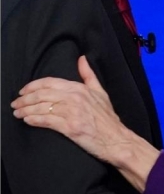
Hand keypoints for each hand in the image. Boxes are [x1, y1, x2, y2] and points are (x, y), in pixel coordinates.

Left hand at [11, 56, 158, 190]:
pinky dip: (34, 120)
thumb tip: (82, 59)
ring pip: (42, 107)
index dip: (33, 86)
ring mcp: (72, 112)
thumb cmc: (107, 118)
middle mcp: (75, 98)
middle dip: (25, 99)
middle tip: (16, 103)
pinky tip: (28, 120)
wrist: (115, 138)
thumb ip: (89, 75)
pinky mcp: (69, 127)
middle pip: (42, 94)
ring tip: (18, 113)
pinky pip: (46, 121)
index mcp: (80, 88)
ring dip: (26, 110)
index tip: (23, 91)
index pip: (50, 82)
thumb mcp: (100, 92)